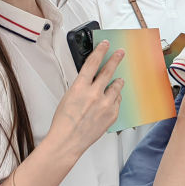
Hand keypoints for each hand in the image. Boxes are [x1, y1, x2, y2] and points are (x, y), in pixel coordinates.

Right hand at [46, 41, 123, 159]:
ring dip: (117, 82)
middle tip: (121, 52)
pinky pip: (117, 101)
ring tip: (118, 80)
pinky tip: (110, 101)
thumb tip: (93, 79)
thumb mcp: (69, 97)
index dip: (100, 51)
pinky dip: (115, 99)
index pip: (92, 63)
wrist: (68, 140)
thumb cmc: (64, 121)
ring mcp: (105, 105)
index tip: (106, 45)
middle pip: (108, 71)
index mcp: (80, 87)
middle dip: (115, 59)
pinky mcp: (112, 114)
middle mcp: (94, 94)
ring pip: (117, 87)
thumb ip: (82, 87)